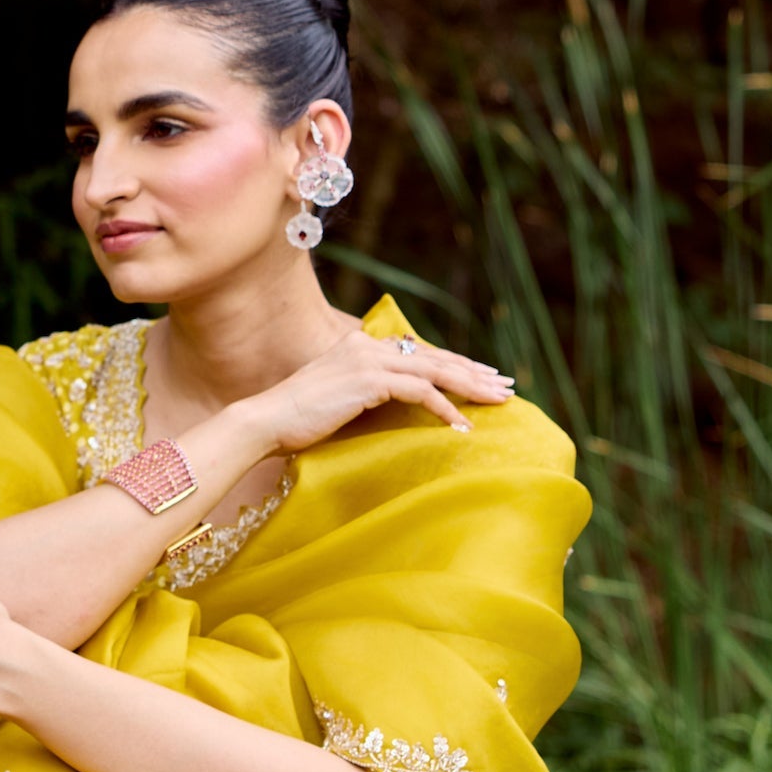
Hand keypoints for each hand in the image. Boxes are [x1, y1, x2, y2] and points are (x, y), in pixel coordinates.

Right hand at [235, 327, 512, 458]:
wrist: (265, 422)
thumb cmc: (295, 420)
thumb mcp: (337, 401)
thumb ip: (366, 394)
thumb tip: (398, 406)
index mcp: (360, 346)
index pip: (419, 352)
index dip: (455, 364)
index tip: (484, 376)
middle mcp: (367, 345)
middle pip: (434, 357)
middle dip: (474, 372)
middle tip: (506, 386)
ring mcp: (368, 360)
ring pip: (434, 371)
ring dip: (470, 388)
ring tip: (498, 402)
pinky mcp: (369, 380)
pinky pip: (420, 392)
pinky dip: (444, 408)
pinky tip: (461, 425)